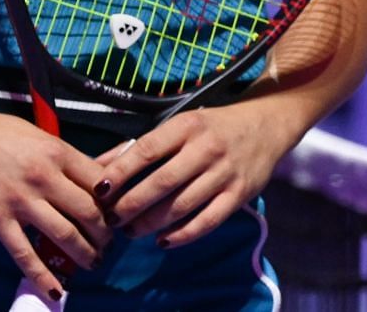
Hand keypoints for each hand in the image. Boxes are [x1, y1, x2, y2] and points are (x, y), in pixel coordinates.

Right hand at [0, 101, 110, 303]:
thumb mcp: (40, 136)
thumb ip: (71, 157)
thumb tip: (110, 162)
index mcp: (58, 151)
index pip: (100, 182)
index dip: (114, 202)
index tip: (119, 214)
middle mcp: (44, 176)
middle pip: (89, 212)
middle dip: (105, 234)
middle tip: (108, 244)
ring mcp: (20, 200)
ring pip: (64, 234)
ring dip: (84, 254)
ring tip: (93, 262)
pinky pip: (25, 254)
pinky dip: (44, 276)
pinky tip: (57, 290)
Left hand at [96, 101, 300, 247]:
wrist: (267, 125)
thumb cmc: (213, 127)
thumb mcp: (180, 125)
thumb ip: (141, 146)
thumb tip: (99, 166)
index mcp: (187, 126)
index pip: (147, 150)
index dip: (121, 172)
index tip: (100, 191)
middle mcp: (206, 149)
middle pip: (162, 182)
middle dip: (132, 204)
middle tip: (112, 219)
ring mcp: (225, 173)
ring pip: (181, 205)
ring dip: (151, 223)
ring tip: (130, 232)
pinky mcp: (239, 195)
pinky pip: (207, 221)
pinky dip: (183, 235)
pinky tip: (163, 241)